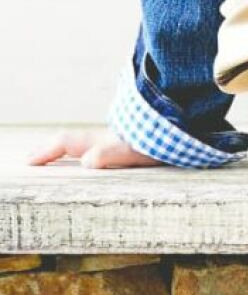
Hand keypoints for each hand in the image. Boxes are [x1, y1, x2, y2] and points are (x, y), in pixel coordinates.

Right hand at [26, 129, 159, 168]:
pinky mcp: (124, 148)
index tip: (29, 162)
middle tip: (31, 159)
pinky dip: (81, 154)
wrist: (172, 132)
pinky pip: (94, 150)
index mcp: (97, 142)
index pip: (64, 144)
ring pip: (80, 145)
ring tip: (51, 159)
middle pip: (68, 142)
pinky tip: (85, 160)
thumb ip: (106, 155)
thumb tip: (85, 162)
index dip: (45, 152)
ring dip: (63, 151)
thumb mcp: (128, 153)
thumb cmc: (151, 145)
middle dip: (48, 150)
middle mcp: (101, 141)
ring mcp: (112, 143)